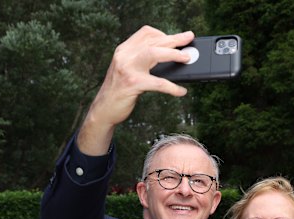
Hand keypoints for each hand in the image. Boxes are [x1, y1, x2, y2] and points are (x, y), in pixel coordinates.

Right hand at [78, 25, 193, 154]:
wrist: (104, 109)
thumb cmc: (120, 90)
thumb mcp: (129, 70)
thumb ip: (143, 61)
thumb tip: (172, 57)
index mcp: (124, 50)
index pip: (145, 33)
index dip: (163, 33)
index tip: (177, 37)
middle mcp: (124, 56)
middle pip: (153, 41)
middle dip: (174, 39)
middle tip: (189, 38)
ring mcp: (127, 69)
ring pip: (153, 54)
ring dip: (173, 54)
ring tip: (186, 58)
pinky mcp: (132, 84)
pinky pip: (157, 83)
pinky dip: (172, 87)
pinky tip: (181, 91)